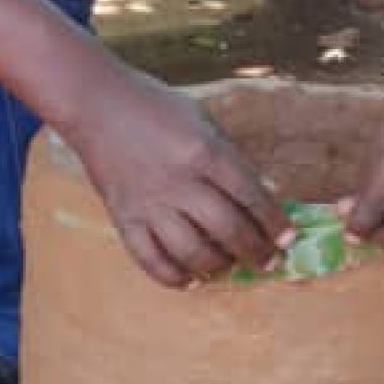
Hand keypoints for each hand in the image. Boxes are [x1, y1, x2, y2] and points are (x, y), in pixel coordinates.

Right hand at [60, 69, 291, 284]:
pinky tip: (191, 279)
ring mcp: (149, 203)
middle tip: (269, 261)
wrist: (95, 104)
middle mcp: (178, 181)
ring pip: (192, 252)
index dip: (274, 221)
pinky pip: (149, 260)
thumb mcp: (202, 121)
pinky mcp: (123, 217)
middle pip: (227, 229)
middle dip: (256, 251)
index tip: (288, 238)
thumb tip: (259, 198)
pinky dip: (173, 277)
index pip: (250, 195)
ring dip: (219, 266)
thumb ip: (228, 159)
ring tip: (230, 266)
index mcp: (203, 151)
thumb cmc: (155, 106)